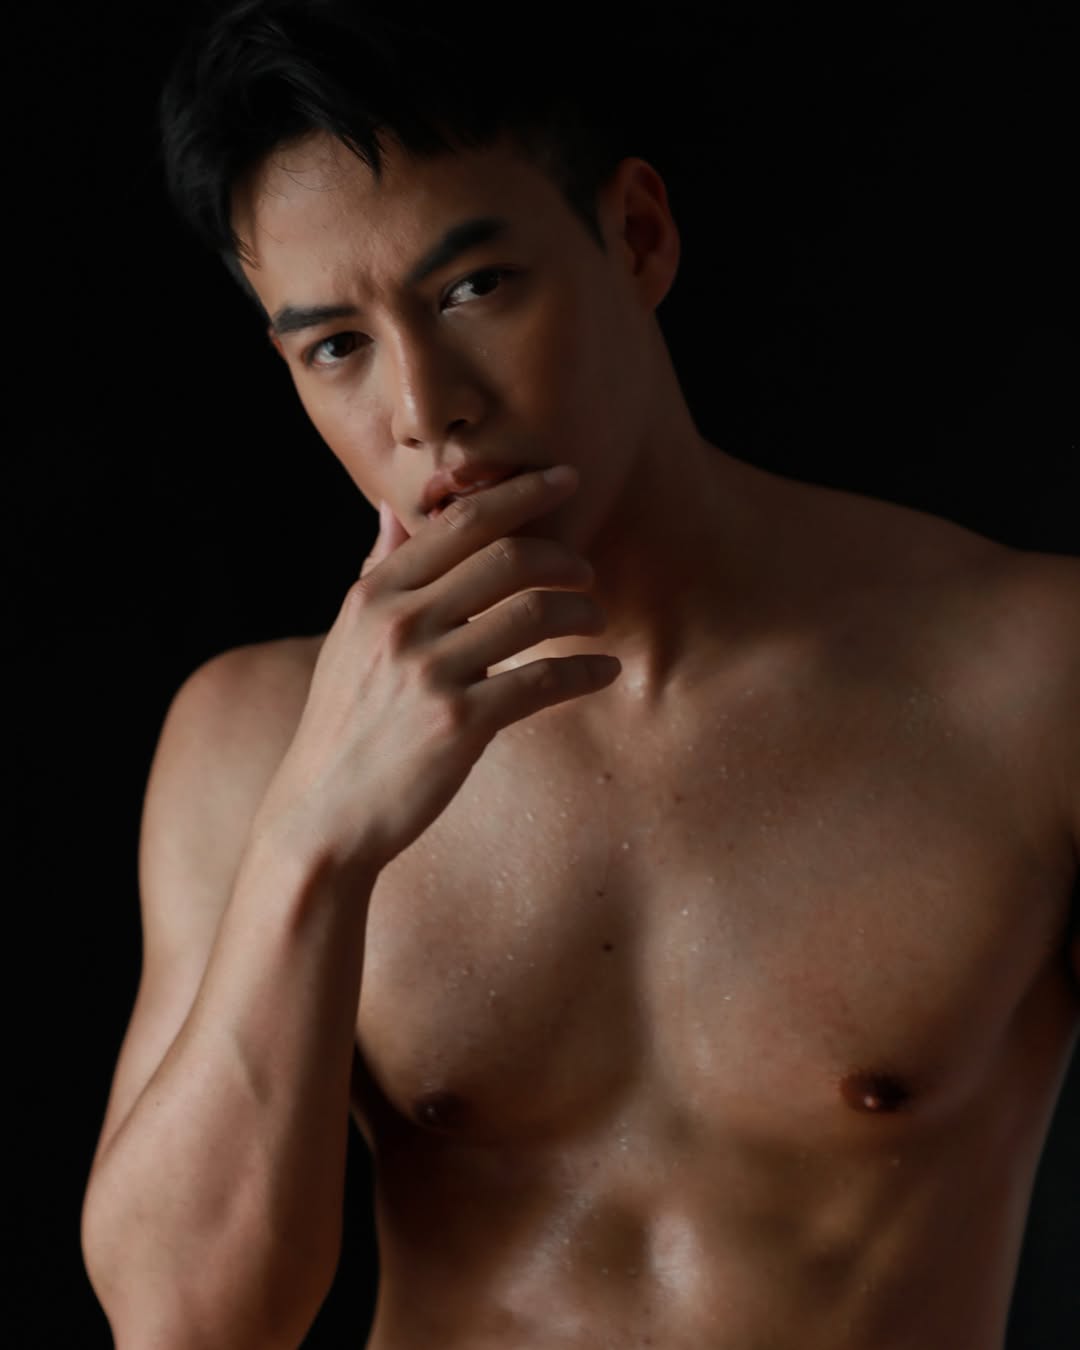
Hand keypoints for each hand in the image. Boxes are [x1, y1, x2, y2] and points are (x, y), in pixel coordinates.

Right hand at [257, 467, 619, 874]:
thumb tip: (389, 509)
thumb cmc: (344, 724)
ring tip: (594, 621)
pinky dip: (584, 671)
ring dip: (581, 612)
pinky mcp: (459, 722)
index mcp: (374, 594)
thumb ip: (377, 571)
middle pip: (507, 558)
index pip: (459, 521)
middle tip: (586, 571)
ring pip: (534, 613)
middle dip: (563, 557)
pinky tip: (603, 672)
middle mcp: (400, 622)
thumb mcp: (347, 638)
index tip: (564, 478)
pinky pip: (543, 681)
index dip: (520, 493)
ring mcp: (429, 672)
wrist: (324, 813)